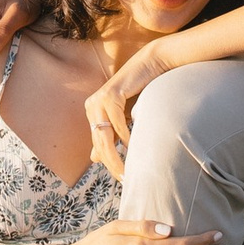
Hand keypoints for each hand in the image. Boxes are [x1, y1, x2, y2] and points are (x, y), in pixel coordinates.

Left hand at [83, 38, 185, 167]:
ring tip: (127, 170)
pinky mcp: (110, 94)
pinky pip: (116, 122)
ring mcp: (98, 100)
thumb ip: (110, 135)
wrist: (151, 65)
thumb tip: (94, 158)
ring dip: (116, 156)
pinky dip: (124, 136)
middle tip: (124, 179)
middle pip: (99, 142)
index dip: (109, 162)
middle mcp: (91, 106)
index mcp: (92, 112)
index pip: (97, 144)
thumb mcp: (124, 116)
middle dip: (111, 163)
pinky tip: (132, 148)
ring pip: (104, 136)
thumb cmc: (140, 90)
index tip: (122, 178)